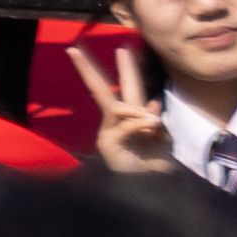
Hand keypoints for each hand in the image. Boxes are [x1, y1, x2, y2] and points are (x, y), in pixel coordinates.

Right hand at [72, 37, 173, 173]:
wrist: (152, 189)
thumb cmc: (157, 165)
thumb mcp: (161, 139)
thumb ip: (154, 121)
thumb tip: (151, 103)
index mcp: (132, 118)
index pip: (126, 88)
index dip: (126, 69)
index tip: (122, 47)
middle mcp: (116, 122)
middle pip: (100, 90)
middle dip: (88, 69)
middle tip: (74, 49)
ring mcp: (108, 133)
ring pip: (116, 107)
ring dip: (137, 112)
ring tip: (154, 126)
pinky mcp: (107, 144)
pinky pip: (123, 125)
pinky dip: (139, 124)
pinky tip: (151, 128)